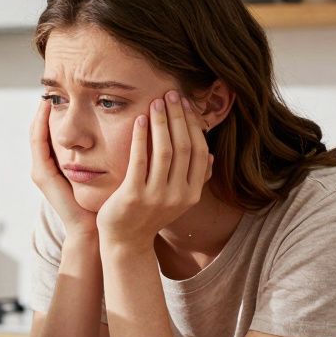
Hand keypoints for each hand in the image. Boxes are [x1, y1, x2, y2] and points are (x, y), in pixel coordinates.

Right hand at [29, 96, 97, 238]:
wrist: (95, 228)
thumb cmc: (106, 200)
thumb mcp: (107, 168)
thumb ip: (110, 148)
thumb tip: (129, 121)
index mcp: (60, 164)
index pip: (55, 129)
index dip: (60, 109)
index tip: (69, 88)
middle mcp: (47, 165)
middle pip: (42, 128)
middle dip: (46, 106)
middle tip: (53, 84)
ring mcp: (41, 170)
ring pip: (36, 132)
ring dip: (40, 111)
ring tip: (48, 90)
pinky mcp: (42, 175)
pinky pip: (38, 142)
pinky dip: (40, 124)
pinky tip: (47, 108)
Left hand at [96, 90, 213, 248]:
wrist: (125, 242)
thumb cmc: (148, 215)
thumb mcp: (176, 199)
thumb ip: (192, 179)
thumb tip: (210, 156)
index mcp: (191, 193)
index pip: (198, 150)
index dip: (193, 124)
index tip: (185, 103)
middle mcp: (178, 195)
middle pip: (184, 146)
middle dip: (178, 117)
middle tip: (171, 94)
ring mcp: (156, 196)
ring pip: (165, 151)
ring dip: (162, 122)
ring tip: (157, 102)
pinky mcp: (133, 196)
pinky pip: (140, 160)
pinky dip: (141, 137)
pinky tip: (140, 120)